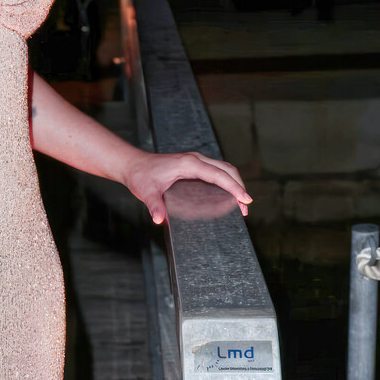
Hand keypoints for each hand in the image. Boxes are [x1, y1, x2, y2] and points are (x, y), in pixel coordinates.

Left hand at [123, 151, 250, 226]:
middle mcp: (196, 159)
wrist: (133, 165)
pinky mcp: (195, 165)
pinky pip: (217, 171)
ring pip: (224, 169)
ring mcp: (196, 161)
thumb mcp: (146, 192)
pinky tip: (228, 196)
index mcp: (189, 164)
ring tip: (241, 205)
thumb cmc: (140, 176)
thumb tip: (159, 220)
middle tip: (246, 208)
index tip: (245, 200)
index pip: (218, 175)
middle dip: (239, 186)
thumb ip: (154, 206)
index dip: (234, 187)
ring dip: (235, 183)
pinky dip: (227, 182)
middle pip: (227, 169)